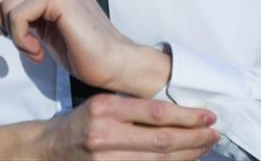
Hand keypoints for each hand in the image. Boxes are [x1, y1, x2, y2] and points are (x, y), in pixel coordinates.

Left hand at [0, 0, 169, 96]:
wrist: (113, 63)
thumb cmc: (81, 48)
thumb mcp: (45, 20)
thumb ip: (27, 6)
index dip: (3, 10)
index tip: (20, 33)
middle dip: (2, 17)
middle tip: (22, 38)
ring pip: (7, 4)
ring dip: (14, 35)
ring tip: (35, 48)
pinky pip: (17, 15)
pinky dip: (20, 39)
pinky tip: (38, 51)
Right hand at [0, 94, 218, 159]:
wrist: (45, 151)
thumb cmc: (77, 123)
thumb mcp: (101, 104)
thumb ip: (131, 109)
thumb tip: (173, 114)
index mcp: (106, 108)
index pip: (156, 113)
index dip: (186, 116)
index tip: (208, 115)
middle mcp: (105, 134)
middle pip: (161, 140)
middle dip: (194, 137)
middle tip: (215, 133)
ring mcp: (105, 158)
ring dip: (187, 155)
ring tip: (206, 147)